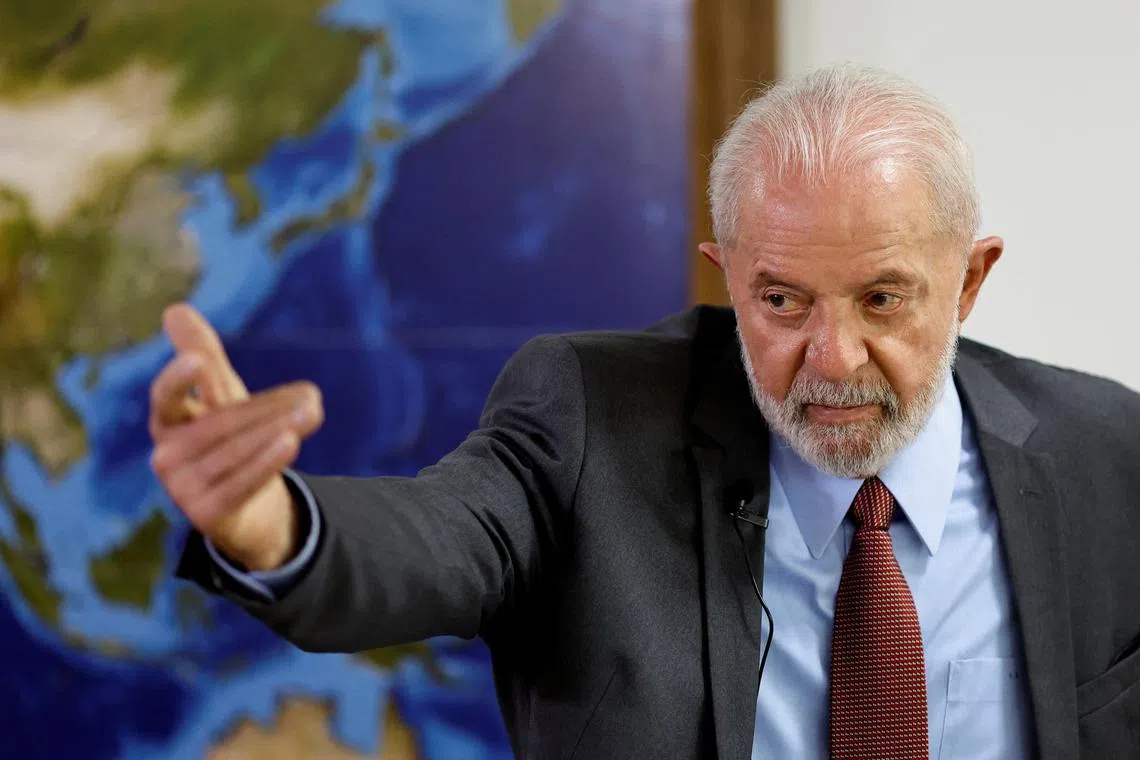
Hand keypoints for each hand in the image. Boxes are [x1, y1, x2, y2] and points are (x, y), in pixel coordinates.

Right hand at [148, 303, 323, 570]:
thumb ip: (203, 356)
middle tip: (311, 395)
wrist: (248, 509)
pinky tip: (291, 441)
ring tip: (312, 412)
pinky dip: (267, 461)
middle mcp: (167, 456)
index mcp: (166, 422)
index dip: (178, 379)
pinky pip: (241, 483)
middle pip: (221, 424)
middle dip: (267, 409)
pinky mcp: (206, 516)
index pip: (165, 398)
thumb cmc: (231, 441)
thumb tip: (175, 308)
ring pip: (235, 452)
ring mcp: (182, 489)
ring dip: (277, 430)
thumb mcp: (221, 396)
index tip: (198, 359)